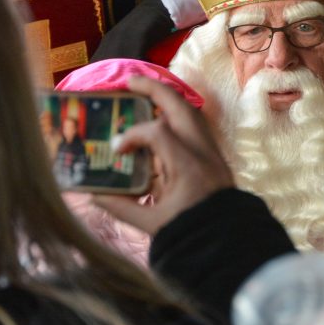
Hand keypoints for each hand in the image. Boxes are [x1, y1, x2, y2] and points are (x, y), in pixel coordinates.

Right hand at [93, 75, 233, 234]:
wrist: (229, 243)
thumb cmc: (192, 234)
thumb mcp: (152, 223)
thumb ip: (121, 207)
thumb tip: (94, 194)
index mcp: (187, 166)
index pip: (157, 132)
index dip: (132, 135)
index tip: (116, 148)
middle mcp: (203, 152)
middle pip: (180, 106)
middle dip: (154, 89)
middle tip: (129, 81)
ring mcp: (212, 152)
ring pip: (192, 112)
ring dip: (168, 100)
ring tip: (145, 92)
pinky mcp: (215, 157)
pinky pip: (196, 126)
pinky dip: (178, 116)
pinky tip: (162, 117)